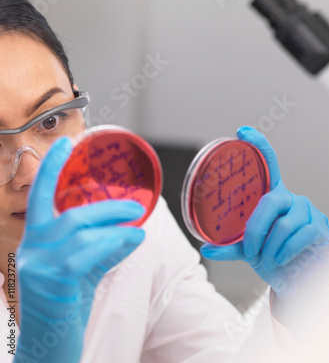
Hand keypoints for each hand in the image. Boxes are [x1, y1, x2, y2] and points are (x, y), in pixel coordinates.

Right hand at [14, 137, 145, 362]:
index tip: (65, 144)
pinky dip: (114, 242)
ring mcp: (37, 266)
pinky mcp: (51, 281)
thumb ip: (102, 249)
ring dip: (116, 224)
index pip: (39, 198)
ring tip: (138, 226)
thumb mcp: (82, 272)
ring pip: (79, 230)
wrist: (49, 349)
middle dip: (107, 206)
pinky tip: (132, 241)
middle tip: (136, 207)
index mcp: (35, 242)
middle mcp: (31, 250)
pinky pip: (87, 252)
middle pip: (70, 214)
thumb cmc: (65, 307)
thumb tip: (131, 231)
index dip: (51, 169)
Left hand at [201, 127, 328, 324]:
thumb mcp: (249, 250)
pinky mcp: (324, 228)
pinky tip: (282, 261)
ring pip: (285, 224)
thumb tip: (206, 248)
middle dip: (256, 228)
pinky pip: (302, 236)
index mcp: (274, 197)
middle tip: (250, 249)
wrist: (297, 282)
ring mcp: (310, 211)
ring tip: (268, 260)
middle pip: (271, 200)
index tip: (242, 132)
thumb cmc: (274, 257)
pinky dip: (285, 252)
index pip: (269, 165)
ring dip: (270, 248)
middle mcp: (292, 199)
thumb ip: (230, 247)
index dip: (259, 146)